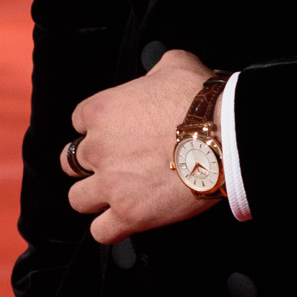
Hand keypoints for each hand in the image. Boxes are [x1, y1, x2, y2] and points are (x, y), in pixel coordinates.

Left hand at [67, 49, 220, 244]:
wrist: (225, 136)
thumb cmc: (201, 101)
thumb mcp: (175, 64)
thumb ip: (154, 72)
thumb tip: (157, 74)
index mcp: (100, 111)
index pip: (79, 121)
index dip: (97, 128)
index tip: (115, 134)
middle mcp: (97, 149)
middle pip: (70, 162)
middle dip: (89, 165)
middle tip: (114, 165)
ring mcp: (110, 184)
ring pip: (78, 199)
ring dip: (94, 198)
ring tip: (117, 196)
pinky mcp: (129, 214)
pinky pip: (101, 232)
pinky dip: (110, 229)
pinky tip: (124, 222)